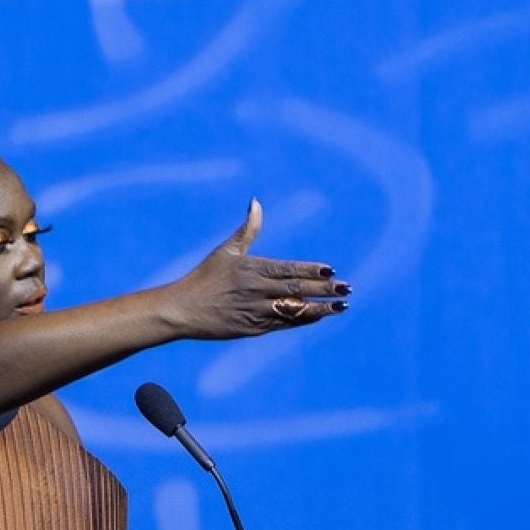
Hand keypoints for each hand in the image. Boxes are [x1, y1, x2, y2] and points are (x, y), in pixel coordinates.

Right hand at [160, 198, 347, 339]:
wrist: (182, 310)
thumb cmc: (204, 278)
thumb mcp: (225, 251)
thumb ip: (248, 229)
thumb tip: (256, 201)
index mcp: (251, 269)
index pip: (287, 269)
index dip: (310, 270)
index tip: (330, 270)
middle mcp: (256, 290)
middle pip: (296, 290)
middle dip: (323, 289)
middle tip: (346, 287)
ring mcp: (255, 311)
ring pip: (293, 310)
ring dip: (319, 308)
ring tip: (340, 305)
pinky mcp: (253, 328)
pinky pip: (283, 324)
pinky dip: (302, 320)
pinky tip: (319, 316)